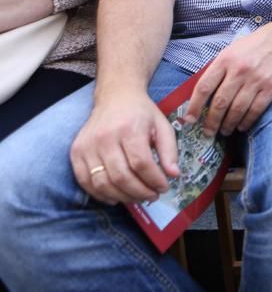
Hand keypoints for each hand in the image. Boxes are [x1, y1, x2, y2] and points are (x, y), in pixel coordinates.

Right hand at [70, 90, 178, 204]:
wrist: (115, 96)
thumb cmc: (141, 113)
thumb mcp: (162, 125)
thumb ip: (169, 150)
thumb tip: (174, 174)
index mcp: (129, 128)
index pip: (141, 163)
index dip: (154, 180)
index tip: (164, 187)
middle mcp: (105, 137)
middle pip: (121, 176)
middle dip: (140, 192)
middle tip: (152, 195)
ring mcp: (87, 145)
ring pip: (102, 183)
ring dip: (123, 196)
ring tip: (138, 197)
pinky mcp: (76, 152)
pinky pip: (85, 181)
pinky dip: (100, 194)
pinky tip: (116, 197)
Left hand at [183, 22, 271, 136]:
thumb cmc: (256, 44)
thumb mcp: (233, 49)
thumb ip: (220, 68)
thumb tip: (205, 93)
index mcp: (226, 59)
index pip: (204, 87)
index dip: (194, 106)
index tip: (189, 119)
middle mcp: (239, 70)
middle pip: (220, 103)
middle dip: (211, 121)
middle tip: (208, 132)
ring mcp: (256, 80)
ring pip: (237, 109)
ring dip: (228, 124)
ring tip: (224, 131)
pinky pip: (256, 110)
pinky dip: (246, 121)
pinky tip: (241, 126)